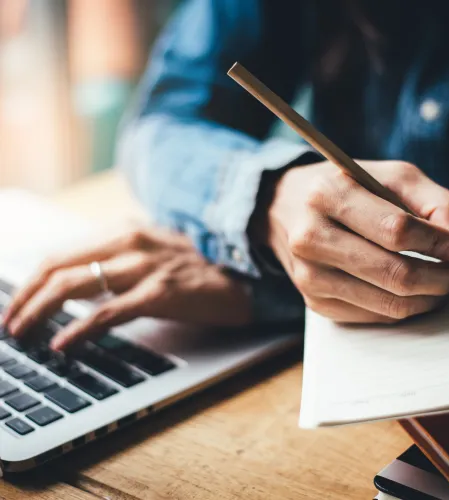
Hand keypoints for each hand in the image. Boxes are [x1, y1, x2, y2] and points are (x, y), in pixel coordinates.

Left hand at [3, 228, 250, 350]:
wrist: (244, 276)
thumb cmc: (196, 268)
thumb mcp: (152, 253)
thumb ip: (118, 261)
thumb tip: (79, 284)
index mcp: (125, 231)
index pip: (62, 254)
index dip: (31, 281)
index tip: (16, 304)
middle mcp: (130, 241)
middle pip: (58, 267)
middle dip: (25, 298)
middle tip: (8, 324)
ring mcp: (145, 266)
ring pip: (75, 285)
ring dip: (40, 312)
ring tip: (22, 334)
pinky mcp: (160, 292)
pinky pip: (108, 312)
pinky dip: (79, 329)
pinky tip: (63, 345)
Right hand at [256, 160, 448, 323]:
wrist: (286, 208)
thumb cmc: (344, 188)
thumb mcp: (390, 176)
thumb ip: (434, 201)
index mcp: (328, 196)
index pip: (395, 230)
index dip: (437, 243)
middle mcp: (311, 238)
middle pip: (393, 274)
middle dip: (439, 279)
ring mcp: (309, 275)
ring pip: (387, 304)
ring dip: (426, 298)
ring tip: (436, 281)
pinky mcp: (313, 302)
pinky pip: (373, 318)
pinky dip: (400, 307)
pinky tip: (406, 291)